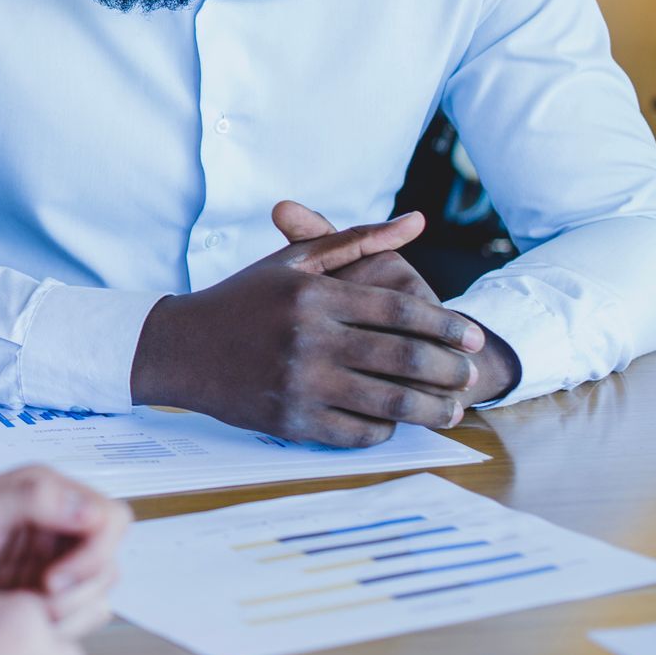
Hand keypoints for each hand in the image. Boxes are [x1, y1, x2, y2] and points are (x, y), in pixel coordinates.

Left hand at [0, 467, 126, 637]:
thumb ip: (31, 500)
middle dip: (80, 589)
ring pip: (97, 595)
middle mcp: (52, 529)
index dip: (94, 552)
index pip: (109, 519)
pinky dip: (56, 630)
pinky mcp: (34, 602)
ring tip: (18, 614)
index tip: (53, 578)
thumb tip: (91, 508)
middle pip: (109, 562)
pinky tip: (16, 626)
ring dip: (69, 613)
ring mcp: (45, 567)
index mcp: (43, 494)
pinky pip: (74, 620)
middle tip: (34, 602)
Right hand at [130, 209, 487, 446]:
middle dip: (449, 370)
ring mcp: (298, 383)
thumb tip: (418, 221)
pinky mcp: (289, 420)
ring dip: (430, 409)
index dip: (447, 325)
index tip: (475, 336)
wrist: (180, 348)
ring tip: (450, 409)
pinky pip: (356, 432)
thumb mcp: (295, 261)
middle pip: (404, 358)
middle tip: (470, 375)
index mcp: (312, 295)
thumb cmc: (243, 299)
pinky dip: (384, 430)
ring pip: (388, 402)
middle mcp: (307, 339)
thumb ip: (358, 240)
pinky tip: (396, 422)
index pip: (400, 312)